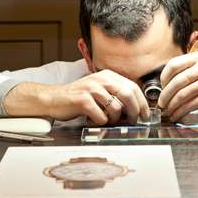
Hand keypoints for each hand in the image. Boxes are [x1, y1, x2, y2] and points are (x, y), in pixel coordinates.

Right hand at [5, 70, 149, 124]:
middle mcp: (100, 79)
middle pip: (128, 95)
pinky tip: (93, 119)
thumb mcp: (99, 90)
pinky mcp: (82, 100)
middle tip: (133, 122)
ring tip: (106, 120)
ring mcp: (91, 89)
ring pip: (116, 108)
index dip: (142, 102)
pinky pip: (102, 117)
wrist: (53, 99)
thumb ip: (116, 94)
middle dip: (134, 112)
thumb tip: (137, 109)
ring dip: (114, 119)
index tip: (145, 115)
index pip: (133, 87)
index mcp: (108, 75)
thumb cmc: (79, 98)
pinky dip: (101, 122)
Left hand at [157, 51, 197, 121]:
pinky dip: (180, 111)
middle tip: (161, 102)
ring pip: (182, 94)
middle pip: (176, 81)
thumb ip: (188, 69)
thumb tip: (165, 83)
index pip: (174, 64)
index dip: (164, 77)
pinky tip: (177, 115)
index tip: (162, 86)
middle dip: (165, 95)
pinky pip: (190, 105)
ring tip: (168, 110)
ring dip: (172, 105)